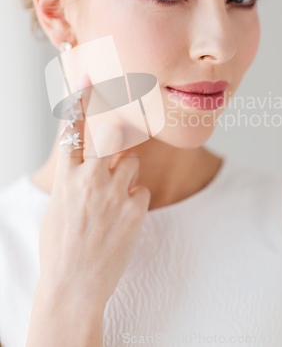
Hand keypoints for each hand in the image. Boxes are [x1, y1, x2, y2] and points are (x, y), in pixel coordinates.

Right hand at [38, 73, 150, 307]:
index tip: (86, 77)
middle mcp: (89, 179)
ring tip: (115, 202)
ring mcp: (113, 192)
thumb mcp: (58, 207)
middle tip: (115, 150)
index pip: (72, 131)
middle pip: (112, 136)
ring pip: (132, 162)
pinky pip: (142, 190)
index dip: (79, 101)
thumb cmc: (61, 247)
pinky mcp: (135, 208)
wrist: (74, 286)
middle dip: (117, 138)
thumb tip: (87, 167)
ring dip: (127, 176)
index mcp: (66, 178)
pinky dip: (136, 201)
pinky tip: (124, 220)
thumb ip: (73, 181)